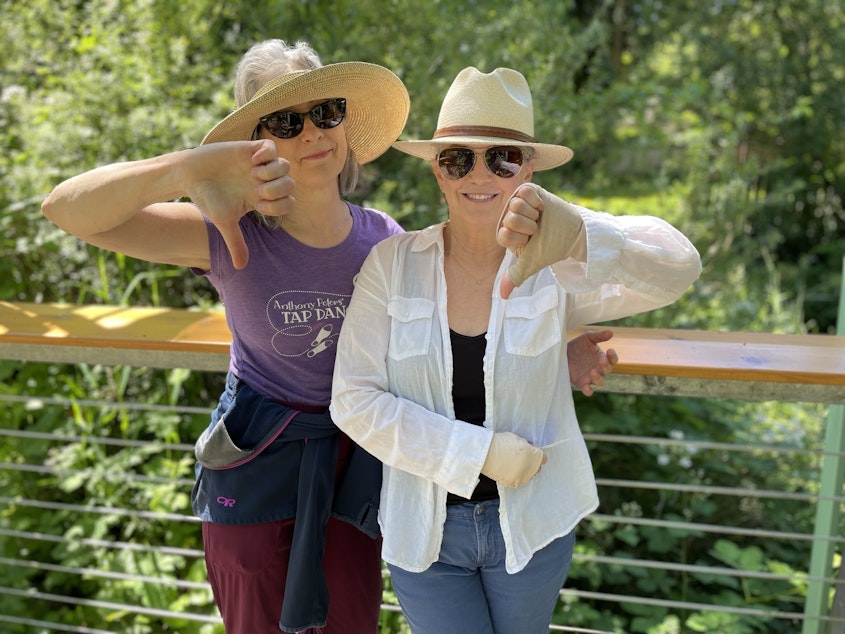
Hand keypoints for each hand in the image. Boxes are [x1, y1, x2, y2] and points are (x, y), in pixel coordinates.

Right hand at [185, 139, 293, 268]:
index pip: (288, 202)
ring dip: (273, 172)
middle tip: (257, 190)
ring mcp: (257, 165)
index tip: (259, 206)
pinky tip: (252, 161)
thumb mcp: (224, 222)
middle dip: (278, 189)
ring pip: (285, 165)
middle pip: (290, 184)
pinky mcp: (248, 149)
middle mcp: (263, 181)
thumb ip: (236, 242)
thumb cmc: (207, 198)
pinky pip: (270, 147)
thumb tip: (241, 267)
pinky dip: (266, 154)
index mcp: (261, 198)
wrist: (188, 176)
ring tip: (254, 175)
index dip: (280, 206)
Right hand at [481, 431, 546, 487]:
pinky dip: (516, 476)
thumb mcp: (517, 439)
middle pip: (537, 468)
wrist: (485, 453)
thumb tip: (532, 448)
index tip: (532, 452)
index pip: (543, 458)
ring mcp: (522, 477)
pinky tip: (509, 469)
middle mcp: (530, 468)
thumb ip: (528, 445)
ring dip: (525, 470)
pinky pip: (519, 480)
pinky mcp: (513, 483)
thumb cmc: (500, 442)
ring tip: (514, 464)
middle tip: (522, 458)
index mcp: (533, 455)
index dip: (537, 454)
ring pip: (529, 475)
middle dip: (532, 463)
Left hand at [496, 184, 584, 298]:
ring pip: (516, 205)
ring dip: (534, 214)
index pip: (504, 234)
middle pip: (510, 219)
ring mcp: (516, 203)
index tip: (531, 241)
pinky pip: (524, 192)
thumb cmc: (551, 248)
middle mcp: (507, 217)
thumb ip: (515, 276)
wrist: (572, 233)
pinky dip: (537, 201)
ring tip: (540, 218)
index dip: (522, 239)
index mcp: (505, 234)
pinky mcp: (527, 191)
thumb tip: (502, 296)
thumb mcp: (532, 263)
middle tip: (538, 229)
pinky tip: (542, 207)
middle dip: (529, 226)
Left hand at [568, 329, 617, 395]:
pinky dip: (588, 391)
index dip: (613, 356)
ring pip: (599, 382)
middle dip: (605, 366)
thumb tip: (611, 332)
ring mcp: (590, 377)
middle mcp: (598, 368)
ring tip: (592, 371)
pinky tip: (586, 388)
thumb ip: (598, 336)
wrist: (561, 352)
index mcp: (602, 358)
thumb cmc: (576, 345)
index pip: (612, 360)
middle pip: (607, 370)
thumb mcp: (586, 337)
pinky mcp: (581, 383)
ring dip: (598, 378)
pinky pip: (588, 390)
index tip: (610, 350)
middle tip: (601, 359)